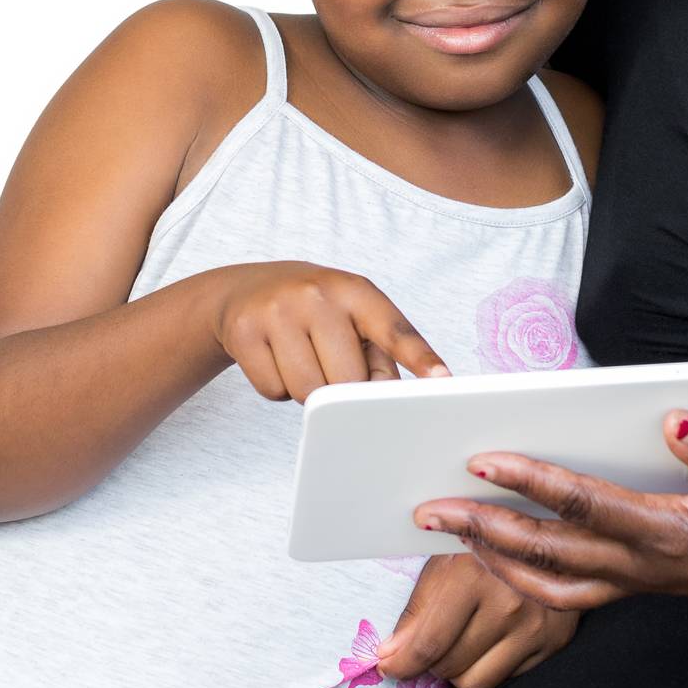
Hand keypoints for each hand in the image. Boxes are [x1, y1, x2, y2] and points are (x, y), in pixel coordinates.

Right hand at [208, 262, 447, 402]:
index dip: (420, 357)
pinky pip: (273, 392)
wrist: (248, 290)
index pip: (394, 329)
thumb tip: (387, 397)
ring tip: (302, 355)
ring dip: (309, 389)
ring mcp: (278, 311)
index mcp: (357, 290)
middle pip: (348, 380)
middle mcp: (318, 294)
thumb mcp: (354, 317)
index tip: (442, 380)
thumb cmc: (318, 310)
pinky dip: (278, 388)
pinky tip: (275, 358)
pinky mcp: (244, 332)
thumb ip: (380, 354)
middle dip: (343, 386)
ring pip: (308, 392)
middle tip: (329, 360)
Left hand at [375, 550, 579, 687]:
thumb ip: (418, 608)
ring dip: (459, 667)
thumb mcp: (448, 557)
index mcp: (476, 573)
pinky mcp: (553, 641)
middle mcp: (509, 602)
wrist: (556, 529)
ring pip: (473, 682)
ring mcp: (534, 625)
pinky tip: (490, 638)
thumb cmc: (493, 538)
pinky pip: (504, 679)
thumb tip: (391, 654)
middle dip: (431, 658)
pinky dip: (489, 666)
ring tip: (462, 637)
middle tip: (435, 635)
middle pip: (448, 666)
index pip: (428, 644)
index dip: (401, 662)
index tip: (390, 664)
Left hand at [409, 409, 687, 621]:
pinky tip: (518, 556)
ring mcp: (651, 579)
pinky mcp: (656, 579)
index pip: (585, 505)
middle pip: (550, 552)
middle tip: (428, 509)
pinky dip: (535, 577)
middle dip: (483, 529)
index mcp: (675, 536)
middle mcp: (652, 566)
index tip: (483, 459)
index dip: (531, 481)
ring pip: (555, 584)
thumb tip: (674, 419)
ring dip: (499, 560)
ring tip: (455, 536)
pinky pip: (579, 589)